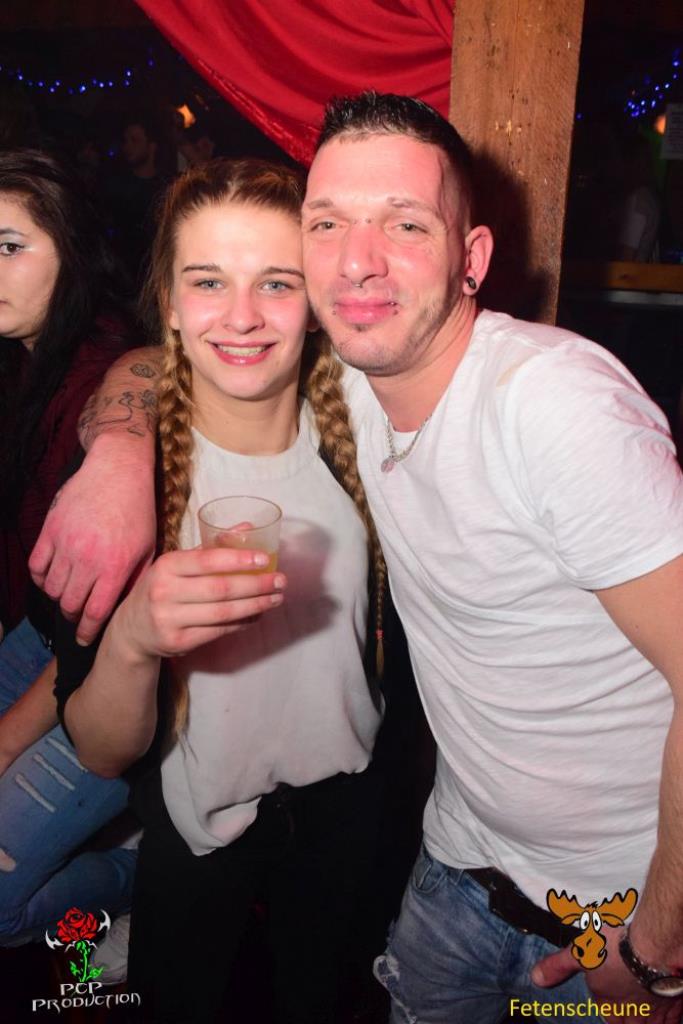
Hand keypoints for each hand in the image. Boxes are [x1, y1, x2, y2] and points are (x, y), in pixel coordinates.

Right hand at [29, 434, 156, 644]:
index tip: (85, 638)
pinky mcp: (50, 529)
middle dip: (73, 616)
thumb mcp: (148, 547)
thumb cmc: (138, 510)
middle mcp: (88, 558)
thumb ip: (136, 579)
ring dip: (57, 597)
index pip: (95, 612)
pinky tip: (51, 577)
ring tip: (67, 596)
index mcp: (115, 566)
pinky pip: (36, 565)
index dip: (88, 631)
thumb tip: (127, 606)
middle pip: (69, 604)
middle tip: (77, 617)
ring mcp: (66, 544)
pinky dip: (41, 577)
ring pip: (50, 588)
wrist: (118, 471)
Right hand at [114, 546, 285, 658]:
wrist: (131, 630)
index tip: (265, 559)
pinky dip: (242, 622)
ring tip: (276, 598)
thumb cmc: (162, 589)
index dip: (238, 560)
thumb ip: (211, 548)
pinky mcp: (178, 643)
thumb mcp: (177, 565)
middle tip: (281, 581)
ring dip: (255, 605)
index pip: (207, 560)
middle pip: (221, 589)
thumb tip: (247, 528)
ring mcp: (169, 620)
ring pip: (223, 613)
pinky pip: (218, 631)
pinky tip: (258, 614)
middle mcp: (164, 592)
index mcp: (166, 566)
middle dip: (256, 585)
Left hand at [532, 926, 681, 1022]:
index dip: (612, 1017)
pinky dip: (670, 1022)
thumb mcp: (579, 952)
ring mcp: (653, 1012)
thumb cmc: (614, 950)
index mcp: (608, 1004)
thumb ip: (558, 966)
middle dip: (630, 1022)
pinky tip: (670, 1018)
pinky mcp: (674, 1006)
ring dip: (647, 1023)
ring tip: (646, 1019)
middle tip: (629, 1017)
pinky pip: (673, 1023)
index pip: (609, 1020)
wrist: (651, 950)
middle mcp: (631, 1014)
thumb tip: (534, 978)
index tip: (614, 1015)